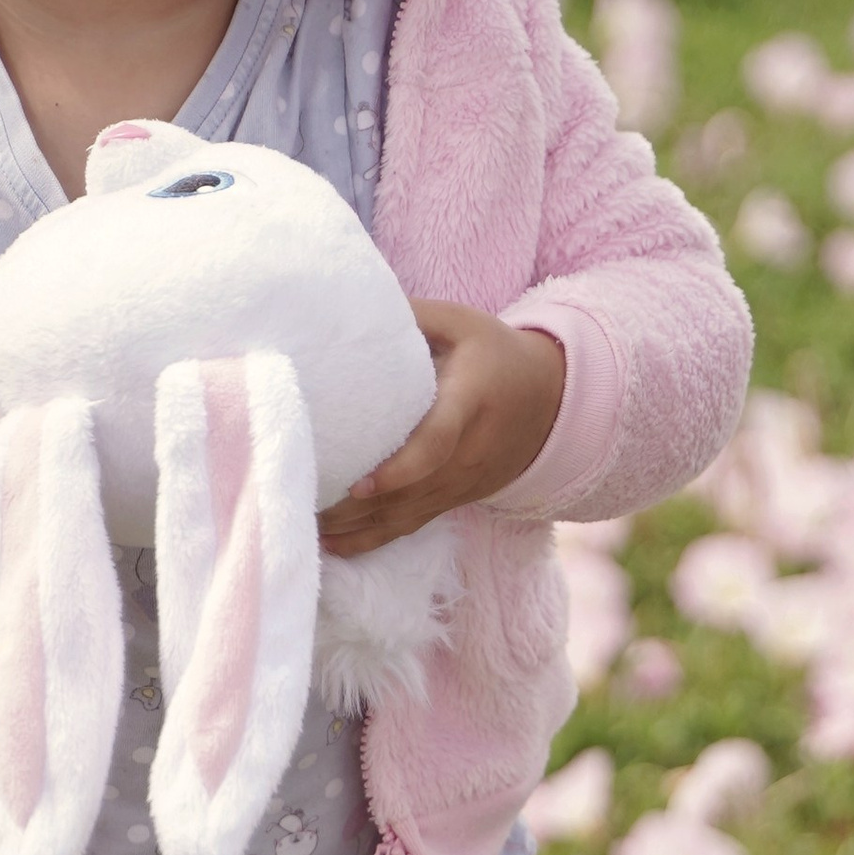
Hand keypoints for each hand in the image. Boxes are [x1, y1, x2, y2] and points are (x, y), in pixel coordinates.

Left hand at [317, 302, 564, 555]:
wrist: (549, 400)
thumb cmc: (495, 354)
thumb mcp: (462, 323)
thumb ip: (413, 315)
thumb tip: (352, 309)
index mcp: (468, 403)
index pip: (436, 445)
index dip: (399, 470)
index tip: (359, 483)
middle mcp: (466, 454)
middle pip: (409, 492)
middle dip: (355, 509)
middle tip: (304, 508)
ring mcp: (461, 483)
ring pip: (404, 516)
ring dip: (355, 529)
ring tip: (306, 528)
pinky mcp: (453, 498)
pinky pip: (410, 526)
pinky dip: (371, 541)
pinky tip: (334, 546)